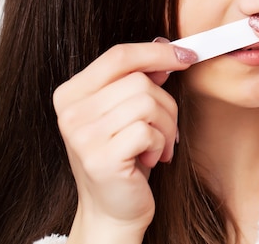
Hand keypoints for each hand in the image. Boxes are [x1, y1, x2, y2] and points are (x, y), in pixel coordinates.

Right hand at [52, 41, 196, 242]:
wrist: (114, 208)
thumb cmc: (125, 157)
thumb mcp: (128, 112)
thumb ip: (139, 80)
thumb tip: (165, 49)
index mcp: (72, 93)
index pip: (119, 56)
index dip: (157, 52)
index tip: (187, 56)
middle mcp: (70, 112)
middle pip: (140, 80)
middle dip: (166, 104)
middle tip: (166, 129)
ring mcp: (82, 135)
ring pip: (147, 103)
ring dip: (166, 126)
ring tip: (158, 145)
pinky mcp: (100, 158)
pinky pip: (148, 131)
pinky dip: (160, 143)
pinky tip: (151, 159)